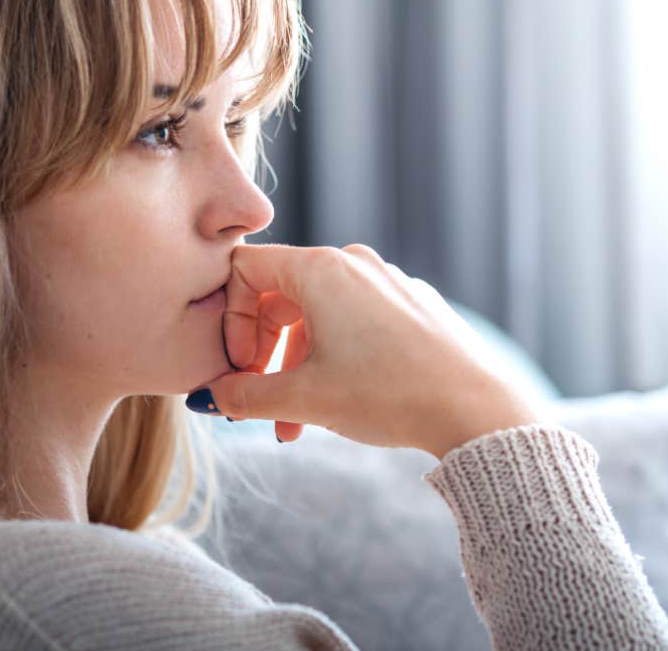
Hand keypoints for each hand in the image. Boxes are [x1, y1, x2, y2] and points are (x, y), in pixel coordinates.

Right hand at [186, 243, 547, 458]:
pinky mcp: (410, 304)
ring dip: (296, 365)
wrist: (476, 411)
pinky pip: (354, 320)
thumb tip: (212, 397)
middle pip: (280, 295)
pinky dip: (333, 356)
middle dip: (262, 352)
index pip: (247, 270)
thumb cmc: (388, 395)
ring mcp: (386, 281)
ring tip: (295, 423)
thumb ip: (246, 396)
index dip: (231, 319)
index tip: (240, 367)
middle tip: (258, 400)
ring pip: (318, 314)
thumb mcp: (304, 398)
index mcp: (321, 270)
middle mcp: (353, 264)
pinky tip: (340, 400)